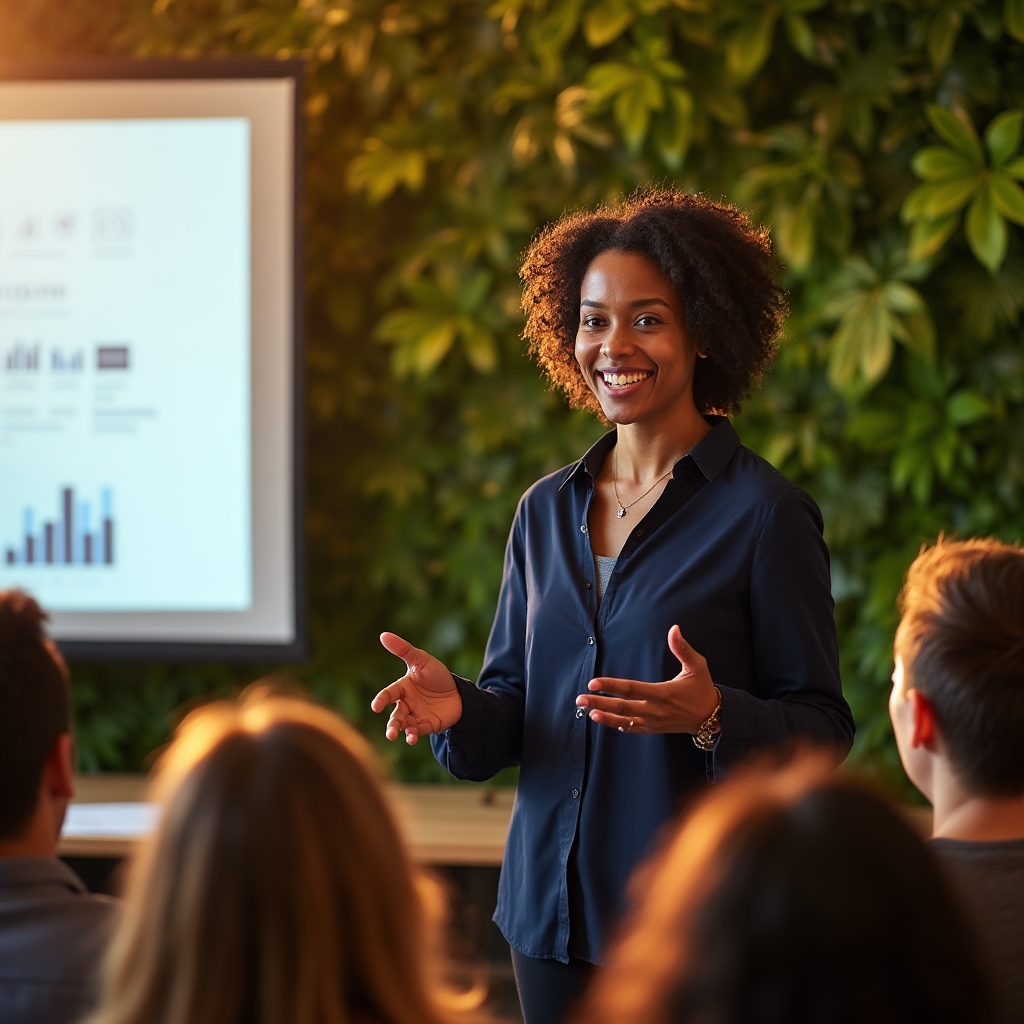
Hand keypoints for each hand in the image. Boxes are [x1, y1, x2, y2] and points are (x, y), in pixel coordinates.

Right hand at [371, 632, 463, 744]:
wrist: (458, 691)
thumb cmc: (437, 675)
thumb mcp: (421, 660)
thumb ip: (403, 650)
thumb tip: (383, 635)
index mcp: (402, 688)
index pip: (388, 694)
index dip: (381, 700)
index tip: (376, 706)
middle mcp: (406, 704)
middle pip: (395, 715)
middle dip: (391, 724)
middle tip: (389, 733)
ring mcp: (416, 716)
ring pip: (403, 725)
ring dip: (399, 731)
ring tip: (394, 736)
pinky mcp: (427, 725)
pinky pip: (417, 731)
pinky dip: (413, 735)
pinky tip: (412, 737)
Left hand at [575, 625, 718, 734]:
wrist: (711, 717)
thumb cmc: (702, 689)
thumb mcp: (697, 666)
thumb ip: (683, 649)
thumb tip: (674, 629)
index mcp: (662, 693)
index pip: (631, 689)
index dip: (611, 686)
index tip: (594, 683)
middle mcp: (654, 710)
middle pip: (622, 707)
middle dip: (599, 703)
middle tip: (580, 699)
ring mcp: (653, 722)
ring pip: (624, 720)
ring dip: (604, 716)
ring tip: (587, 711)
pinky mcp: (653, 729)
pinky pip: (631, 728)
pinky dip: (615, 725)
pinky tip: (601, 719)